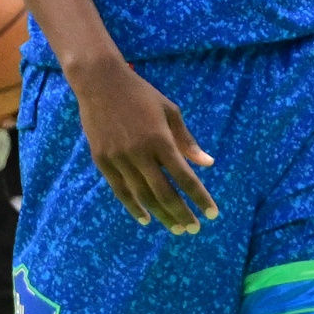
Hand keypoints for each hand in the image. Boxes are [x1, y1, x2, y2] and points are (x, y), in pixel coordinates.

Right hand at [63, 55, 216, 232]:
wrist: (100, 84)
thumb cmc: (142, 95)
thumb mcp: (171, 112)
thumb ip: (187, 141)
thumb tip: (208, 164)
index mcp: (160, 140)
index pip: (185, 177)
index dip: (200, 197)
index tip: (213, 213)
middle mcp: (140, 154)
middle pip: (164, 193)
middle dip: (181, 213)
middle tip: (194, 229)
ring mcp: (118, 159)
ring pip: (142, 196)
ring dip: (160, 215)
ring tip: (175, 228)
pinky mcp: (102, 161)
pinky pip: (120, 191)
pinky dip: (133, 207)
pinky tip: (146, 219)